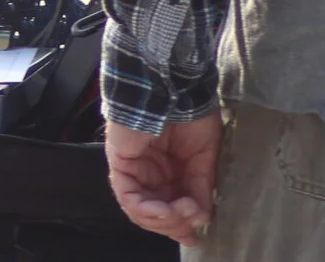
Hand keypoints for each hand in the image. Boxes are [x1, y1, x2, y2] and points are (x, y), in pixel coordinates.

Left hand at [106, 113, 220, 243]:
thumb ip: (200, 189)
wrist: (173, 89)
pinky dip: (147, 210)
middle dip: (175, 225)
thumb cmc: (190, 115)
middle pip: (155, 214)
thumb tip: (200, 217)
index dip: (181, 225)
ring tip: (184, 212)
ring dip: (165, 219)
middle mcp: (149, 172)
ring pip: (140, 211)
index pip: (170, 206)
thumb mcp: (204, 158)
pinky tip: (165, 210)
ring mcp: (133, 168)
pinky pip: (128, 197)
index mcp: (169, 170)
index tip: (195, 235)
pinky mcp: (120, 163)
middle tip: (193, 223)